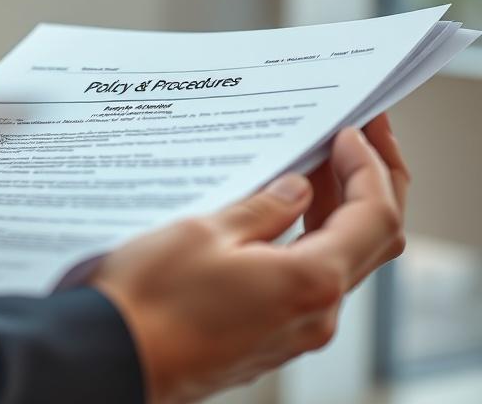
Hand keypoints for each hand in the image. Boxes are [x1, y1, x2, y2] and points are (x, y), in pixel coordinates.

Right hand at [91, 115, 407, 403]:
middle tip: (357, 138)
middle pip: (372, 240)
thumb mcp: (204, 231)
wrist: (114, 356)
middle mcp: (316, 315)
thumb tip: (296, 189)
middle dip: (370, 184)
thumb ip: (262, 208)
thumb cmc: (150, 299)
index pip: (374, 215)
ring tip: (316, 167)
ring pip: (342, 263)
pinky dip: (312, 241)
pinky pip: (311, 283)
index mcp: (310, 281)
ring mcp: (295, 333)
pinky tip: (283, 215)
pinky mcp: (270, 339)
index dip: (369, 166)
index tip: (348, 132)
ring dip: (339, 213)